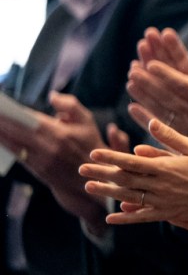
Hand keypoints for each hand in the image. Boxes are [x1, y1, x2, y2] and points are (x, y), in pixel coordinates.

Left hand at [0, 92, 108, 228]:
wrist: (92, 179)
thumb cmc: (89, 146)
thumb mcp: (87, 122)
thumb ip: (71, 105)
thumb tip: (52, 95)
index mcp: (61, 133)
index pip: (31, 120)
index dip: (14, 114)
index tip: (2, 106)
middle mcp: (49, 147)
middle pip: (18, 131)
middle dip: (2, 121)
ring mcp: (41, 160)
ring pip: (14, 144)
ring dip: (1, 133)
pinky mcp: (36, 169)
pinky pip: (16, 154)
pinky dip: (6, 144)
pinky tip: (0, 137)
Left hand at [80, 117, 187, 238]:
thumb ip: (171, 137)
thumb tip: (152, 123)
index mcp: (165, 167)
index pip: (131, 161)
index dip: (110, 157)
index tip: (93, 153)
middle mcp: (160, 185)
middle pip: (124, 179)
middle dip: (101, 173)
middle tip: (81, 169)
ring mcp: (162, 201)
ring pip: (128, 197)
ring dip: (107, 192)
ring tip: (89, 188)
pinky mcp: (168, 213)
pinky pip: (142, 217)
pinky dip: (125, 217)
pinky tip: (111, 218)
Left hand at [128, 28, 187, 138]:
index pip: (183, 84)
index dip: (167, 74)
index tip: (152, 64)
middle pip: (167, 94)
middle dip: (149, 82)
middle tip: (133, 69)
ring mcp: (183, 123)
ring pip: (159, 108)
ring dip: (144, 95)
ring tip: (130, 81)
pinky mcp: (177, 133)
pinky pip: (158, 124)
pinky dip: (143, 117)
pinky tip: (131, 108)